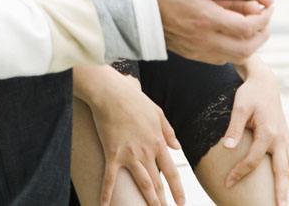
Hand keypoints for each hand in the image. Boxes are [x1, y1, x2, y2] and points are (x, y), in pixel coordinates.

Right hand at [75, 66, 184, 205]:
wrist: (111, 92)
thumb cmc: (133, 98)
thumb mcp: (157, 112)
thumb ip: (168, 130)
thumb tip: (177, 146)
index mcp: (158, 142)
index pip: (171, 172)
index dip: (177, 190)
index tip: (181, 202)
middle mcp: (146, 151)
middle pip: (157, 182)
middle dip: (162, 200)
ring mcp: (130, 154)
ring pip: (142, 184)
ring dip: (147, 200)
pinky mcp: (112, 153)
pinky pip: (110, 178)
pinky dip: (107, 194)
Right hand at [151, 0, 272, 63]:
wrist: (132, 10)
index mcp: (205, 18)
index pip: (248, 27)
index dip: (264, 17)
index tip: (267, 5)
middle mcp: (204, 39)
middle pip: (247, 48)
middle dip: (263, 33)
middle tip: (265, 18)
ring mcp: (197, 50)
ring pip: (236, 56)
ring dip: (252, 43)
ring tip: (253, 25)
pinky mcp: (192, 54)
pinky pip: (222, 58)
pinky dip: (235, 48)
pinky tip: (232, 33)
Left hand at [221, 61, 288, 204]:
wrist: (264, 82)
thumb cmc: (249, 94)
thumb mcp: (239, 107)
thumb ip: (234, 128)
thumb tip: (227, 147)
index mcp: (268, 133)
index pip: (252, 160)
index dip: (239, 173)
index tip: (227, 183)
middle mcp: (280, 139)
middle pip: (281, 171)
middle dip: (282, 192)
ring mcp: (286, 139)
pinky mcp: (287, 138)